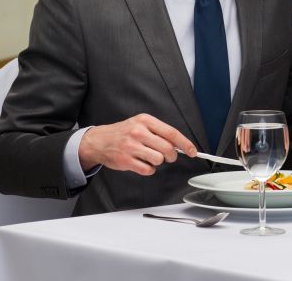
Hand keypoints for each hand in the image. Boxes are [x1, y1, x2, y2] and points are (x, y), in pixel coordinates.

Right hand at [79, 113, 196, 175]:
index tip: (192, 151)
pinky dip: (149, 169)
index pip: (171, 133)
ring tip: (150, 157)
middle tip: (168, 156)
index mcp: (145, 121)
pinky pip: (148, 169)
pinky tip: (142, 163)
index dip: (185, 143)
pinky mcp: (126, 160)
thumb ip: (159, 132)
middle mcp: (138, 132)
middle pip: (167, 148)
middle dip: (172, 156)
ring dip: (158, 162)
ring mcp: (131, 146)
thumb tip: (179, 144)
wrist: (99, 141)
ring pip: (158, 159)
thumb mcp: (141, 124)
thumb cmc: (124, 133)